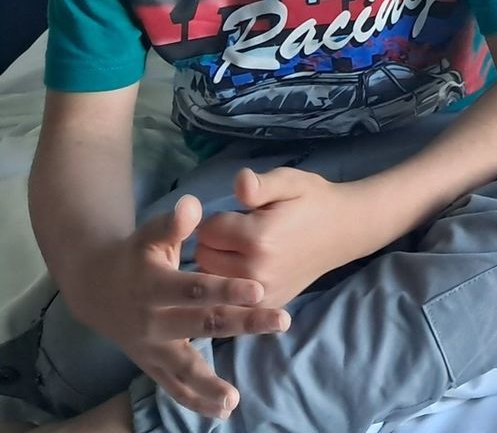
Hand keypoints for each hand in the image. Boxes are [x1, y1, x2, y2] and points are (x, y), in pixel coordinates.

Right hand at [73, 195, 288, 420]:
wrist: (95, 288)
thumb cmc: (135, 254)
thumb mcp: (149, 234)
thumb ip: (172, 223)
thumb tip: (193, 205)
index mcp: (154, 286)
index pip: (195, 289)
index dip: (225, 289)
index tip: (259, 289)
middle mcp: (151, 321)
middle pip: (203, 324)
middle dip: (243, 324)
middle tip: (280, 322)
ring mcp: (150, 348)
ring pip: (184, 367)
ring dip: (209, 384)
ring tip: (235, 399)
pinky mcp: (151, 364)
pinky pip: (173, 387)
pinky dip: (194, 400)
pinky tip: (222, 412)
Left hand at [196, 168, 376, 310]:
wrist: (345, 231)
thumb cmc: (314, 201)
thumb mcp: (290, 182)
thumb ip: (260, 184)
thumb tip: (239, 182)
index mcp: (258, 238)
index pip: (207, 230)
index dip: (219, 219)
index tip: (240, 215)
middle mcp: (255, 271)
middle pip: (204, 255)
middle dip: (215, 242)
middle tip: (241, 233)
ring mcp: (261, 293)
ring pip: (211, 278)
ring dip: (218, 263)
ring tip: (242, 250)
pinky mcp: (265, 305)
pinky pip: (228, 297)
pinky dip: (229, 284)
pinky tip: (247, 270)